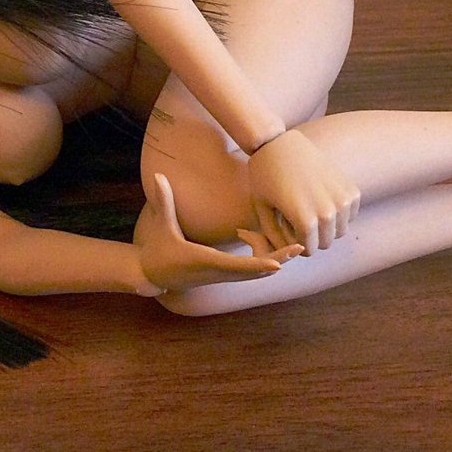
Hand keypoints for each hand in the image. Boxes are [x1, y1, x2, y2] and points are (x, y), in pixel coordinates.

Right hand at [134, 173, 302, 294]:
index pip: (238, 266)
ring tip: (283, 242)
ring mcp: (223, 275)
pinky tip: (254, 237)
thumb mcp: (159, 225)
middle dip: (278, 259)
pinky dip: (260, 257)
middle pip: (255, 270)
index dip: (259, 264)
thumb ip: (163, 201)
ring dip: (272, 257)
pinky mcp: (225, 273)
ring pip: (255, 270)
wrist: (152, 275)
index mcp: (205, 262)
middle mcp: (219, 272)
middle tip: (299, 247)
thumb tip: (158, 176)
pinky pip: (249, 268)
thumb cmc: (156, 251)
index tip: (279, 263)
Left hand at [246, 129, 360, 255]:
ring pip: (339, 231)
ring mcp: (343, 200)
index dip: (294, 241)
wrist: (279, 143)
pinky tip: (320, 197)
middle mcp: (329, 213)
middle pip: (325, 243)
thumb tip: (289, 256)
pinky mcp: (352, 190)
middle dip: (310, 235)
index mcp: (306, 221)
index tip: (284, 226)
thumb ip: (275, 238)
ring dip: (325, 225)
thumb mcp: (262, 210)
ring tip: (307, 206)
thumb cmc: (265, 176)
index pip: (308, 250)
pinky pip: (349, 214)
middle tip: (295, 215)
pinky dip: (338, 212)